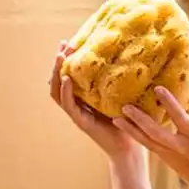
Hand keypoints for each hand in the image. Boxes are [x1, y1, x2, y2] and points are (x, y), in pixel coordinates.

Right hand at [49, 41, 136, 161]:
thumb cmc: (129, 121)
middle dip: (59, 62)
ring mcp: (77, 113)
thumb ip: (119, 82)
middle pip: (58, 80)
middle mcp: (77, 104)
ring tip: (61, 57)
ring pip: (57, 91)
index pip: (69, 75)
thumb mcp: (122, 96)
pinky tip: (67, 79)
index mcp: (84, 97)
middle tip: (63, 44)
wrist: (131, 147)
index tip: (68, 42)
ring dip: (57, 73)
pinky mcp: (81, 122)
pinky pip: (69, 105)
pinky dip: (66, 91)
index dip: (67, 59)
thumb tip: (131, 57)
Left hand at [114, 86, 188, 188]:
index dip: (169, 103)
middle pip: (156, 133)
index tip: (157, 88)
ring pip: (147, 142)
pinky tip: (128, 127)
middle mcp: (182, 148)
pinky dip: (138, 136)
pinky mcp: (167, 162)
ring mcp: (172, 157)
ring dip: (131, 130)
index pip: (180, 118)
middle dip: (139, 119)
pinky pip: (150, 146)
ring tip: (116, 118)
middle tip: (125, 106)